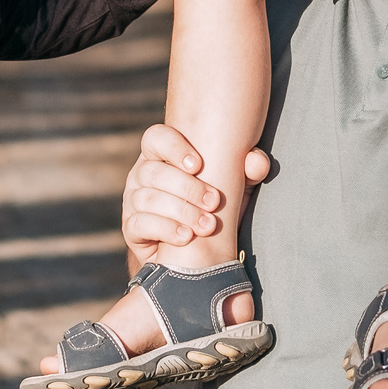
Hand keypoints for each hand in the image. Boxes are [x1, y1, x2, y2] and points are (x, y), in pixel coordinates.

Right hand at [123, 123, 270, 259]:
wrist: (192, 250)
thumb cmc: (211, 206)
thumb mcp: (232, 188)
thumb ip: (246, 171)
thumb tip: (257, 160)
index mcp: (161, 155)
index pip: (155, 138)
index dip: (173, 147)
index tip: (198, 165)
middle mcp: (141, 174)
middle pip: (154, 172)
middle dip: (187, 188)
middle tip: (214, 202)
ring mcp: (133, 200)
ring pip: (148, 199)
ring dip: (181, 212)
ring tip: (207, 225)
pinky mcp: (131, 228)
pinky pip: (139, 224)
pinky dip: (165, 229)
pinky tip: (185, 237)